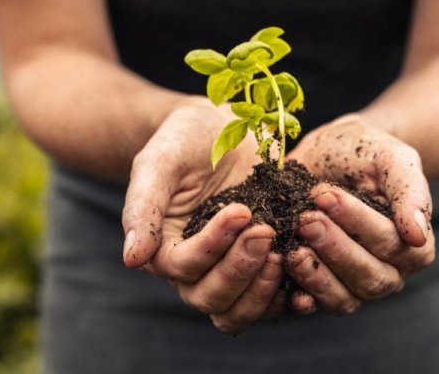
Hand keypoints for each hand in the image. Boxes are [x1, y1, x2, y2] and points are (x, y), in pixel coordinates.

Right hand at [122, 98, 285, 333]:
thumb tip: (132, 259)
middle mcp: (195, 270)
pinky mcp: (263, 267)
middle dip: (240, 270)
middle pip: (210, 298)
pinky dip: (290, 294)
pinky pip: (274, 300)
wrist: (220, 127)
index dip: (212, 246)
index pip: (183, 267)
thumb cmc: (182, 140)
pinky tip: (305, 266)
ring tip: (284, 252)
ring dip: (262, 290)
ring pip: (239, 311)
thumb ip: (142, 207)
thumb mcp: (158, 162)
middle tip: (265, 231)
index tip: (241, 210)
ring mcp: (230, 271)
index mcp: (163, 248)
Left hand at [284, 114, 434, 314]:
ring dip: (316, 275)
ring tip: (291, 249)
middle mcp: (389, 272)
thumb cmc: (365, 152)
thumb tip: (417, 235)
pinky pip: (315, 304)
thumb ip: (410, 190)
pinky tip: (282, 275)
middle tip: (304, 219)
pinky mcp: (322, 287)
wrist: (329, 152)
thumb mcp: (391, 157)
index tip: (324, 195)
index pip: (390, 242)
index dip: (356, 221)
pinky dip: (299, 295)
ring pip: (344, 297)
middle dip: (334, 248)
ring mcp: (355, 284)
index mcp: (414, 245)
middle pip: (369, 276)